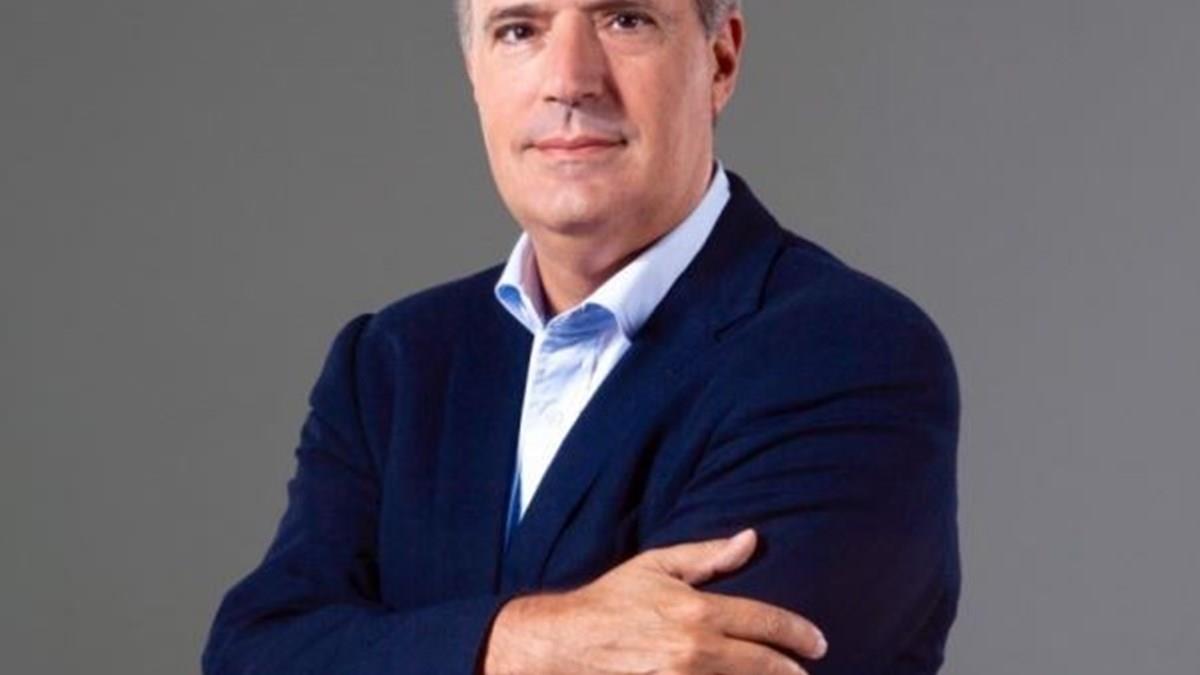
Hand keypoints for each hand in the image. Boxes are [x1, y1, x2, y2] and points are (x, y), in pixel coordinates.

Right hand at [482, 529, 827, 674]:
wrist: (562, 646)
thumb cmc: (608, 603)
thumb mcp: (655, 567)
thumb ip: (707, 556)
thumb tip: (751, 540)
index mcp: (697, 612)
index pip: (766, 623)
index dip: (799, 634)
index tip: (818, 644)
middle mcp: (696, 651)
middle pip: (764, 666)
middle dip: (791, 671)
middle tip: (805, 673)